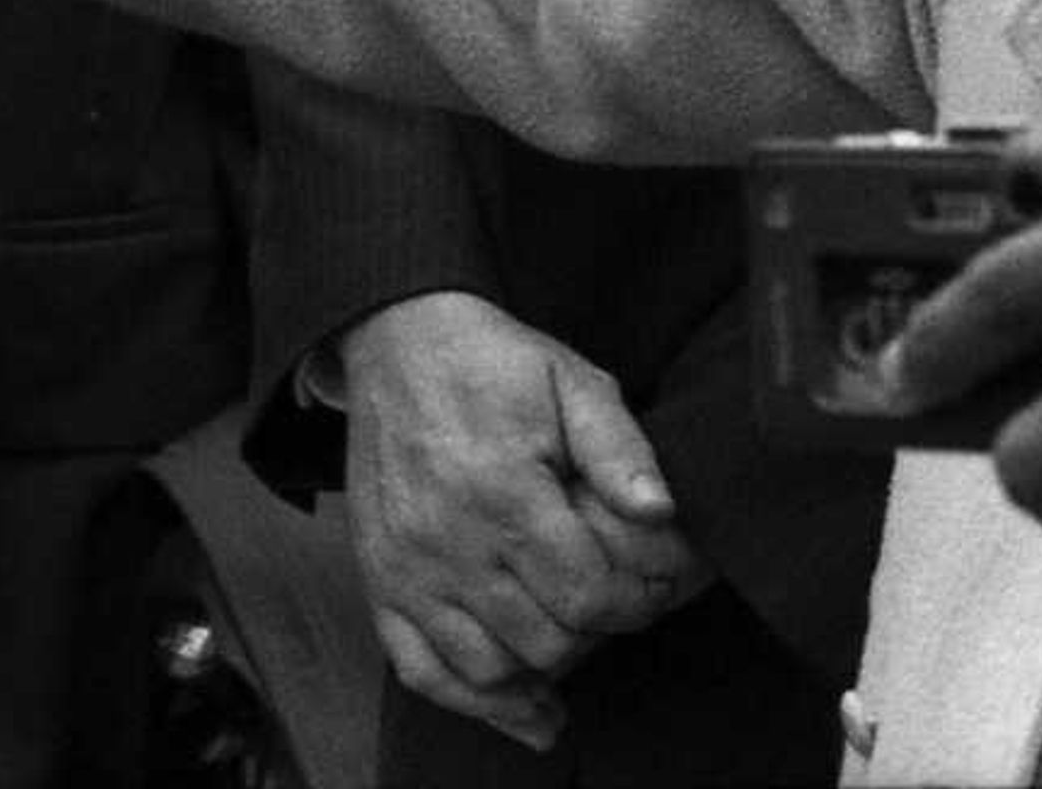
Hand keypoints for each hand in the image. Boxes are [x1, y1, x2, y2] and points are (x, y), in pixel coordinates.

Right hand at [339, 291, 702, 749]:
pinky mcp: (378, 577)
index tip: (650, 585)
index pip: (590, 598)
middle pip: (548, 644)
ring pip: (489, 671)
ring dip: (540, 669)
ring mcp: (406, 566)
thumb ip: (621, 450)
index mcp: (502, 492)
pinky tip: (520, 703)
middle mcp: (448, 540)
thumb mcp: (572, 380)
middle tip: (610, 601)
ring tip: (570, 642)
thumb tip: (662, 513)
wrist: (395, 339)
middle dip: (596, 633)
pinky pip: (419, 668)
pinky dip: (470, 699)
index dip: (636, 603)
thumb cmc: (490, 362)